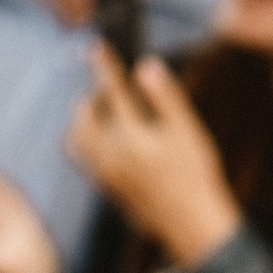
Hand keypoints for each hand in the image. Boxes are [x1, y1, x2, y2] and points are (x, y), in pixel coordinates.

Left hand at [67, 49, 243, 268]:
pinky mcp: (104, 186)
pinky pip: (82, 156)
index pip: (112, 92)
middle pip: (85, 114)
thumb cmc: (195, 178)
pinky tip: (108, 138)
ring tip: (106, 112)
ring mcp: (103, 172)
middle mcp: (109, 154)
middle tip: (116, 91)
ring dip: (85, 118)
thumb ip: (165, 98)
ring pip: (77, 135)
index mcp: (131, 137)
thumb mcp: (188, 133)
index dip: (104, 66)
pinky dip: (86, 139)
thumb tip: (145, 66)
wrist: (191, 226)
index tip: (97, 47)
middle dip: (95, 96)